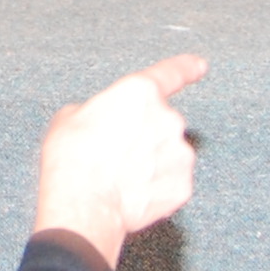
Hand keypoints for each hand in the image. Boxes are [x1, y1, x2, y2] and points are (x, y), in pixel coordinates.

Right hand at [34, 55, 205, 267]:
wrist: (83, 204)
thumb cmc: (72, 158)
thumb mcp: (70, 118)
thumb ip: (98, 111)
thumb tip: (102, 121)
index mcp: (140, 92)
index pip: (171, 72)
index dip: (186, 67)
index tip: (199, 66)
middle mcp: (168, 119)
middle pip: (161, 123)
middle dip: (144, 136)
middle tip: (115, 153)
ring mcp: (179, 154)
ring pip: (168, 155)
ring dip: (151, 163)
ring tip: (120, 178)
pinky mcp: (182, 186)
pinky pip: (171, 183)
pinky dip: (156, 188)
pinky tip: (132, 194)